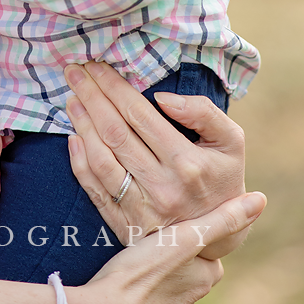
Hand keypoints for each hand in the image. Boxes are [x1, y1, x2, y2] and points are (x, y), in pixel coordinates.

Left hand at [64, 62, 249, 257]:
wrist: (219, 237)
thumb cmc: (223, 178)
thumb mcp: (231, 142)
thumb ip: (204, 113)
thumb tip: (163, 98)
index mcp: (187, 164)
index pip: (139, 115)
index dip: (114, 87)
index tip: (97, 66)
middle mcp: (162, 188)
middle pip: (115, 133)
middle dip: (91, 97)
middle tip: (74, 72)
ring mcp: (141, 210)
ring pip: (100, 160)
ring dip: (82, 125)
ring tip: (72, 99)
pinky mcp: (126, 226)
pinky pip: (95, 191)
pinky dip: (79, 163)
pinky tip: (74, 138)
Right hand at [69, 191, 265, 303]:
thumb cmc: (144, 272)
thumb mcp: (184, 238)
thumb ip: (221, 220)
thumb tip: (260, 200)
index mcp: (204, 279)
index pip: (206, 252)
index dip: (190, 237)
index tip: (170, 227)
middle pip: (187, 273)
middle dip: (173, 259)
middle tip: (149, 241)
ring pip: (166, 292)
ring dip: (155, 280)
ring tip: (134, 262)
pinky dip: (138, 298)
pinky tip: (121, 286)